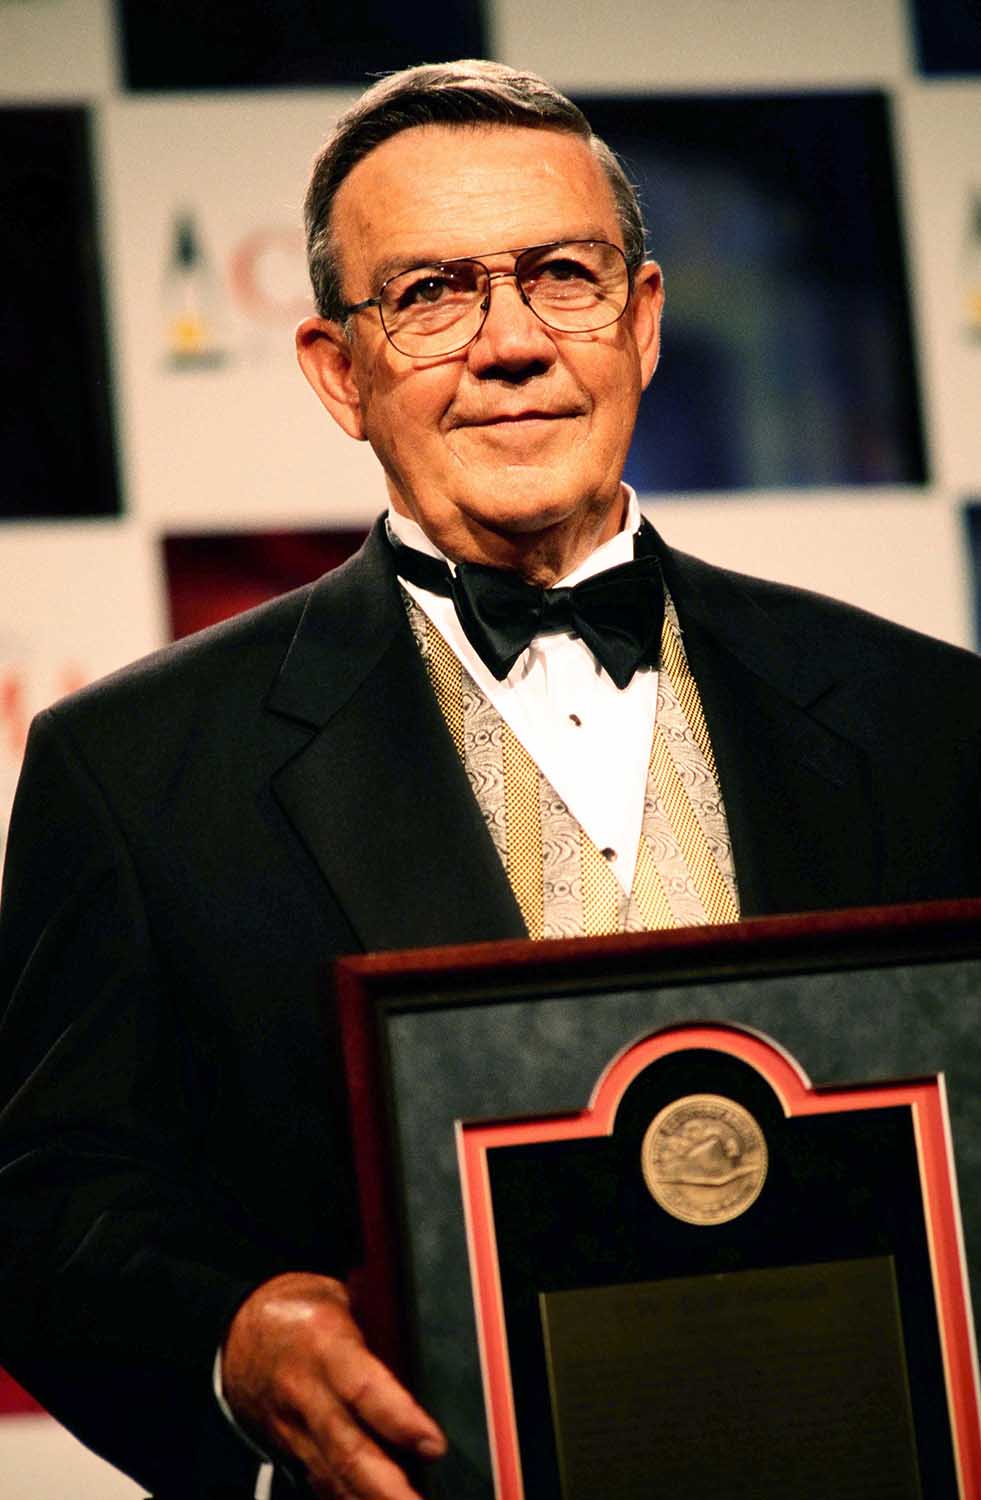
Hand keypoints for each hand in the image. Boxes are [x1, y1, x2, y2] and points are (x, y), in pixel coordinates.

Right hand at [221, 1271, 445, 1497]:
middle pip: (348, 1450)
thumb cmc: (299, 1308)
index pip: (363, 1388)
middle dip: (386, 1487)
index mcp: (323, 1343)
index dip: (399, 1420)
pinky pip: (321, 1483)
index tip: (433, 1444)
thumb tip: (424, 1344)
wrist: (235, 1333)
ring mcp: (293, 1429)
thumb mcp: (340, 1295)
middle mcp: (306, 1392)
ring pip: (334, 1477)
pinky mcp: (288, 1450)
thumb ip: (378, 1321)